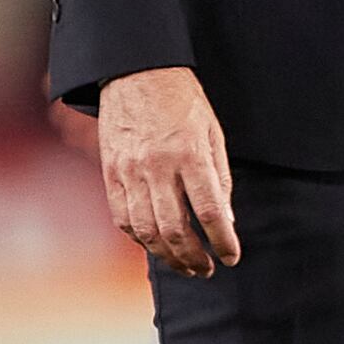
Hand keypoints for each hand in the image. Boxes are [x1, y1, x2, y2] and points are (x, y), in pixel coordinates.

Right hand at [98, 66, 239, 275]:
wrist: (135, 73)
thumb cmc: (181, 101)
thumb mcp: (212, 132)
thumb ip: (220, 178)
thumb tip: (227, 219)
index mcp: (189, 154)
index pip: (209, 210)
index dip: (222, 240)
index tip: (232, 257)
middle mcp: (157, 167)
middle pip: (175, 229)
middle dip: (194, 258)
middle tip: (208, 270)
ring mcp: (129, 172)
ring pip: (146, 231)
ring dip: (168, 256)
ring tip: (186, 266)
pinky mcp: (111, 174)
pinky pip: (123, 218)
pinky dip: (141, 239)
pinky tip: (156, 246)